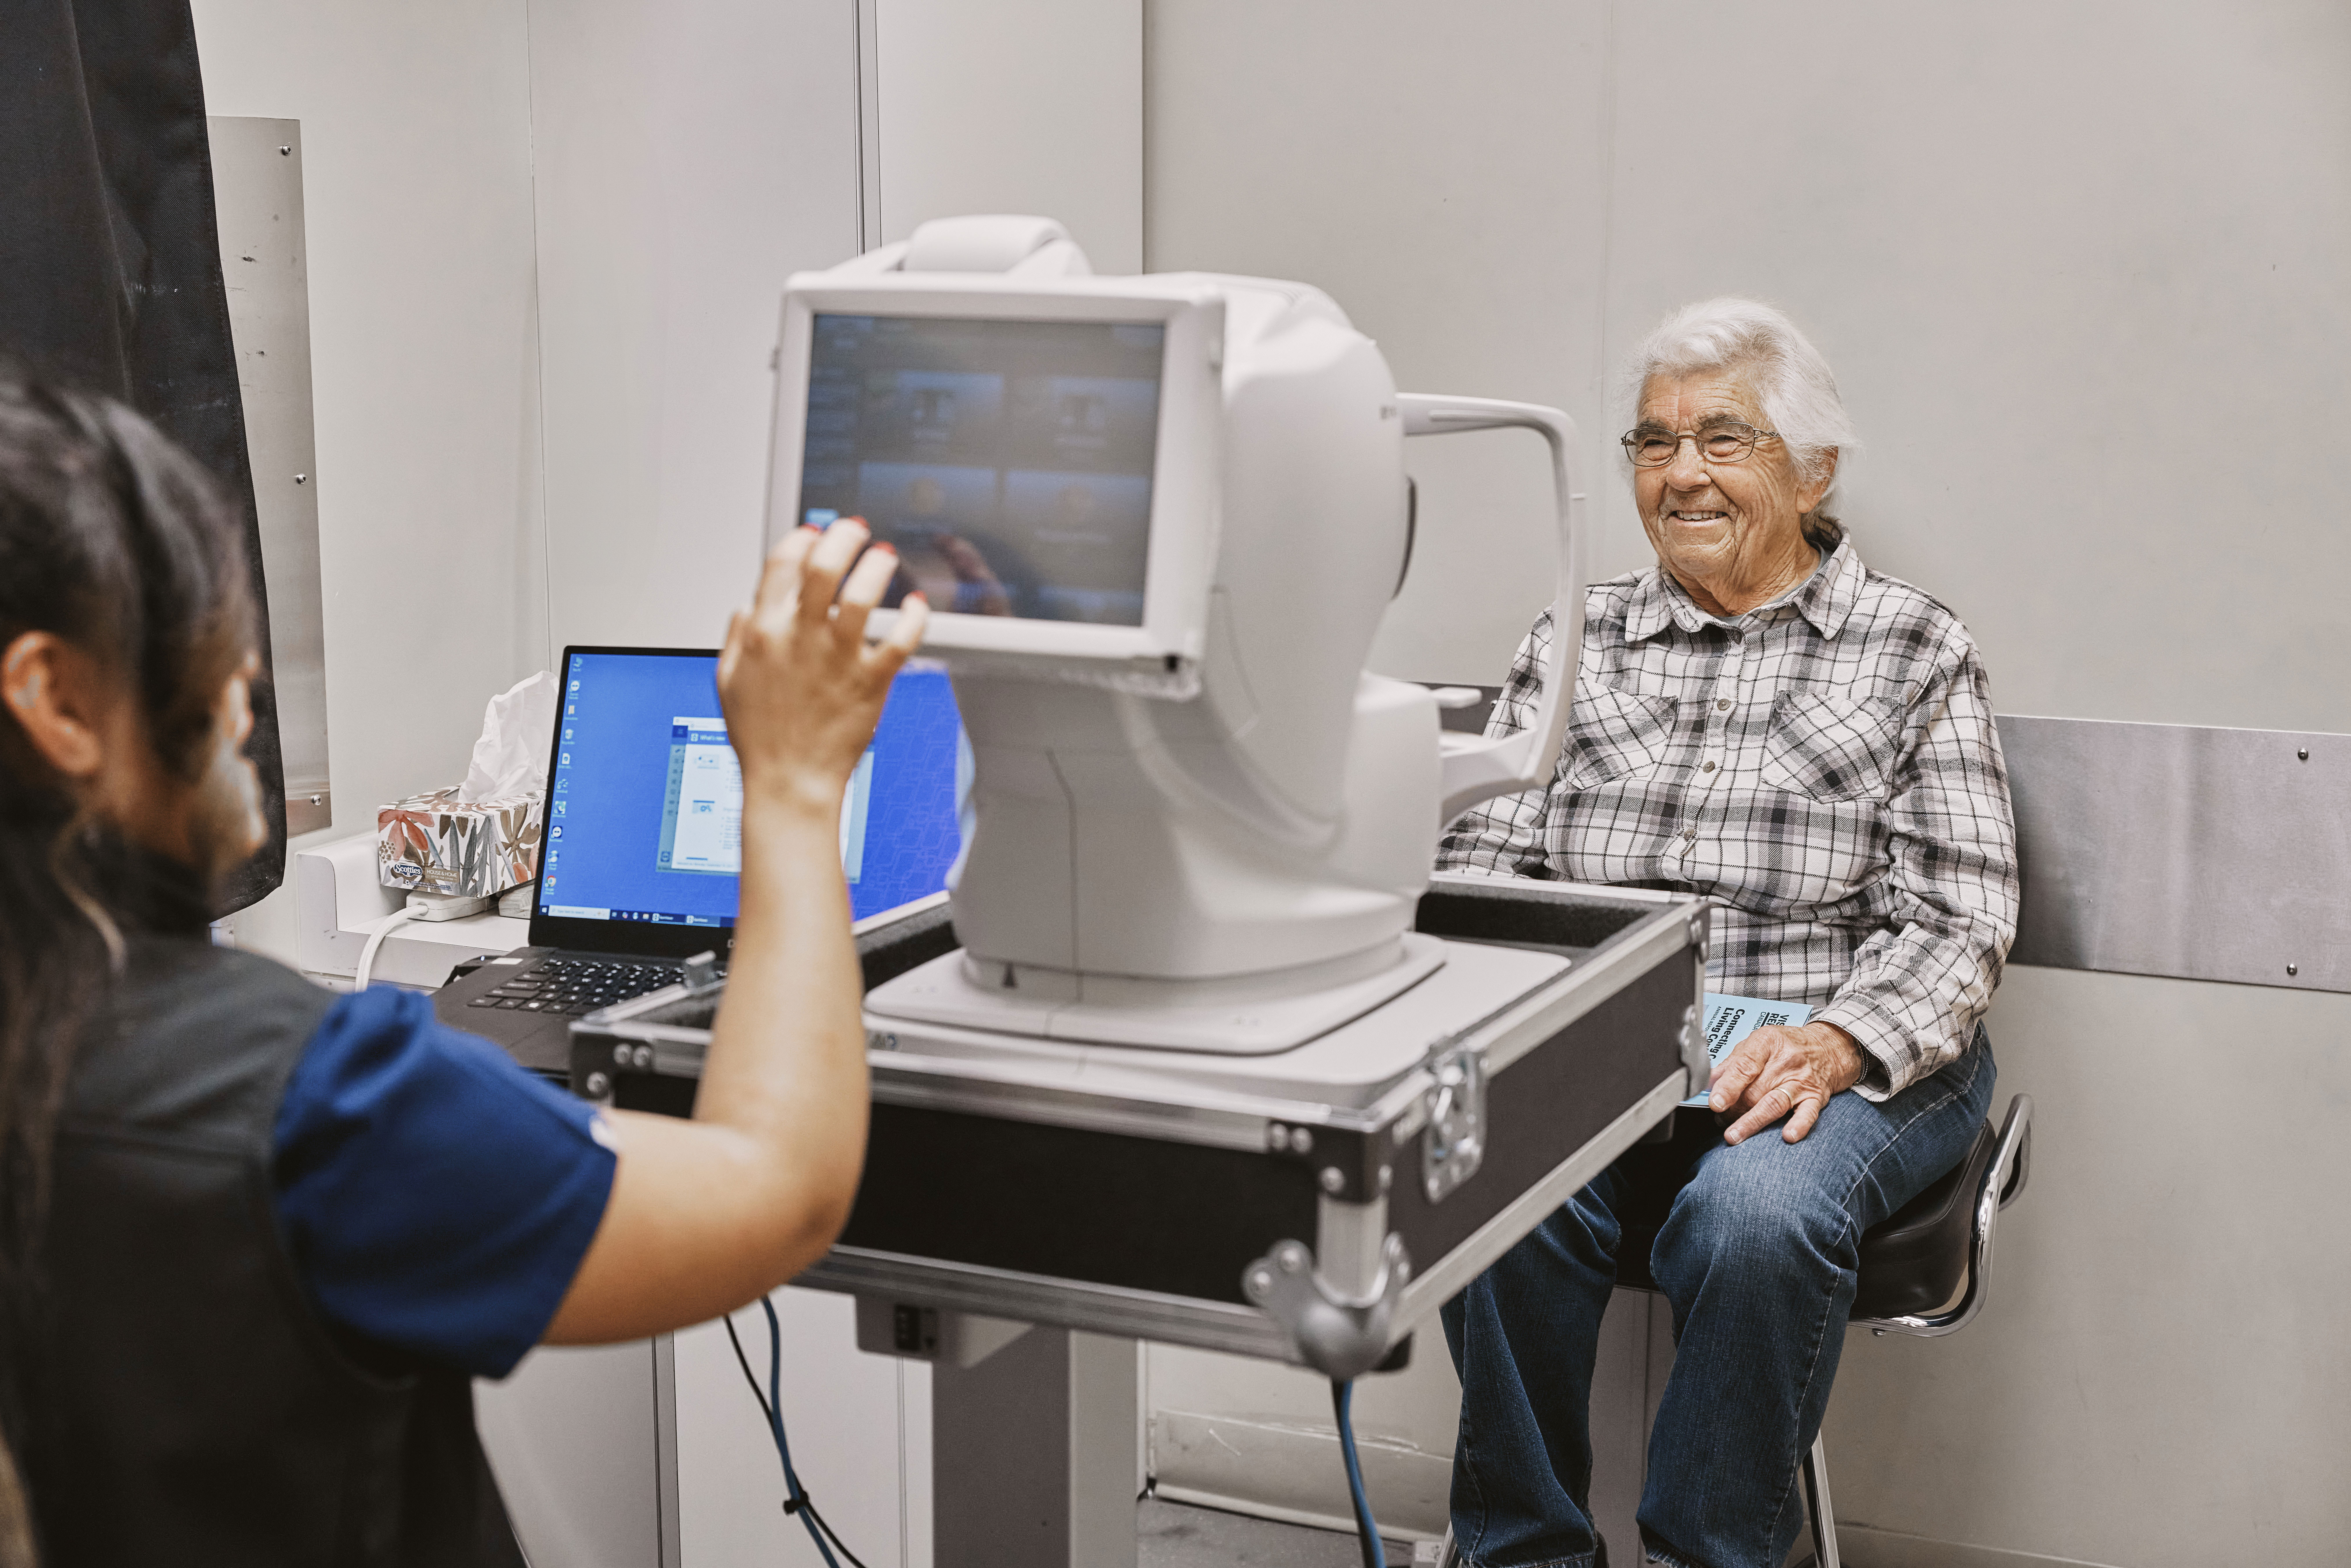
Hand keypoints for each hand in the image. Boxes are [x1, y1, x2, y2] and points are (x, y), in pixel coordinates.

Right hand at [717, 520, 926, 812]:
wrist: (788, 783)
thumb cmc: (760, 738)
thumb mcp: (728, 680)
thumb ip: (737, 636)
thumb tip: (747, 605)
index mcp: (764, 631)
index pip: (781, 563)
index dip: (802, 539)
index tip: (816, 533)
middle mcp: (800, 637)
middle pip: (823, 566)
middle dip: (843, 537)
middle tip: (857, 530)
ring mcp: (836, 658)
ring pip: (864, 594)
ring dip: (878, 566)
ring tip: (885, 556)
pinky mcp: (869, 681)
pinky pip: (900, 638)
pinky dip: (914, 617)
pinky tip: (917, 606)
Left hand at [1709, 1021, 1865, 1144]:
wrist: (1828, 1047)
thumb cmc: (1786, 1045)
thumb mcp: (1757, 1042)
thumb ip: (1732, 1063)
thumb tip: (1708, 1083)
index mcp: (1767, 1043)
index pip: (1744, 1066)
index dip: (1728, 1087)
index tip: (1715, 1103)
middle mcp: (1785, 1061)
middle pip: (1754, 1091)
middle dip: (1732, 1110)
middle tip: (1720, 1119)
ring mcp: (1802, 1080)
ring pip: (1774, 1104)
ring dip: (1751, 1122)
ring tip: (1734, 1135)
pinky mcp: (1816, 1097)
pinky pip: (1808, 1113)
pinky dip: (1798, 1125)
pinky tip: (1787, 1136)